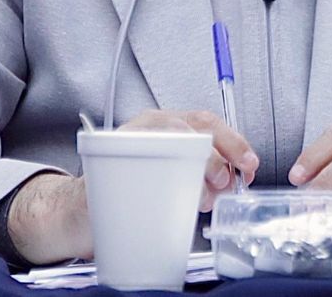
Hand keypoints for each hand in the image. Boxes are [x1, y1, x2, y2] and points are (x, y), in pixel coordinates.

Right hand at [6, 108, 258, 264]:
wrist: (81, 208)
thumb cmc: (131, 189)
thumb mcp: (173, 175)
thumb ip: (203, 173)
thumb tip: (236, 180)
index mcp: (168, 124)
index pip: (208, 122)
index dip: (234, 142)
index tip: (250, 164)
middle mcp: (149, 125)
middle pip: (192, 127)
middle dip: (216, 156)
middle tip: (223, 182)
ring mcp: (126, 139)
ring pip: (170, 141)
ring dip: (193, 172)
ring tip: (199, 196)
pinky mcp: (105, 161)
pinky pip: (136, 165)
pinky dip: (156, 182)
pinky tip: (163, 196)